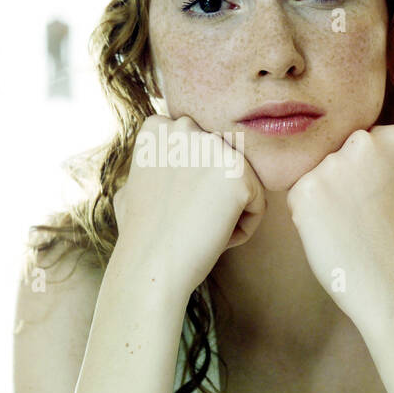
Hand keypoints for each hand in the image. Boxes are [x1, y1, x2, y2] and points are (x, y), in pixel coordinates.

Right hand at [112, 115, 266, 299]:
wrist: (150, 266)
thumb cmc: (140, 235)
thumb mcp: (134, 183)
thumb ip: (154, 161)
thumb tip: (163, 154)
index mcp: (159, 126)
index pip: (200, 154)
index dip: (189, 189)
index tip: (172, 208)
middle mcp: (185, 126)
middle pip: (223, 165)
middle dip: (213, 196)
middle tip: (186, 220)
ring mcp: (212, 146)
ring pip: (244, 183)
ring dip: (228, 212)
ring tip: (199, 228)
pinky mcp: (239, 173)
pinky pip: (259, 203)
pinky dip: (243, 228)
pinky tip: (214, 236)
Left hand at [286, 124, 393, 327]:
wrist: (390, 282)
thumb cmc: (390, 237)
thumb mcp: (392, 180)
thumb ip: (365, 157)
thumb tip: (311, 142)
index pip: (358, 143)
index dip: (365, 176)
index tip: (381, 199)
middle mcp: (364, 142)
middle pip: (333, 154)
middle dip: (341, 181)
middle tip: (364, 214)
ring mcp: (334, 164)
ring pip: (314, 173)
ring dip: (323, 197)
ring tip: (350, 225)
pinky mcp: (306, 188)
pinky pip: (297, 195)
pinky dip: (308, 216)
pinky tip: (333, 232)